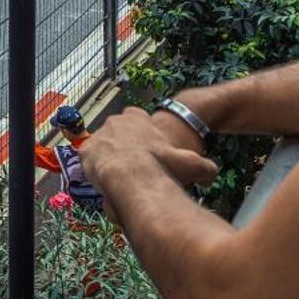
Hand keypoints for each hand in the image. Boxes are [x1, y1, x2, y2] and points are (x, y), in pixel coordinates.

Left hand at [81, 110, 218, 200]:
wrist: (134, 174)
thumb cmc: (162, 166)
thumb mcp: (189, 162)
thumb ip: (203, 167)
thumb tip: (211, 176)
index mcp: (136, 117)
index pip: (135, 117)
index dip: (140, 135)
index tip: (145, 149)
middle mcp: (115, 121)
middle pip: (117, 134)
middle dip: (123, 147)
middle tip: (132, 167)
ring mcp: (99, 134)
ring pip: (103, 148)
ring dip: (109, 159)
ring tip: (119, 177)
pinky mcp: (86, 151)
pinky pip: (90, 161)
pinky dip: (97, 171)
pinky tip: (107, 181)